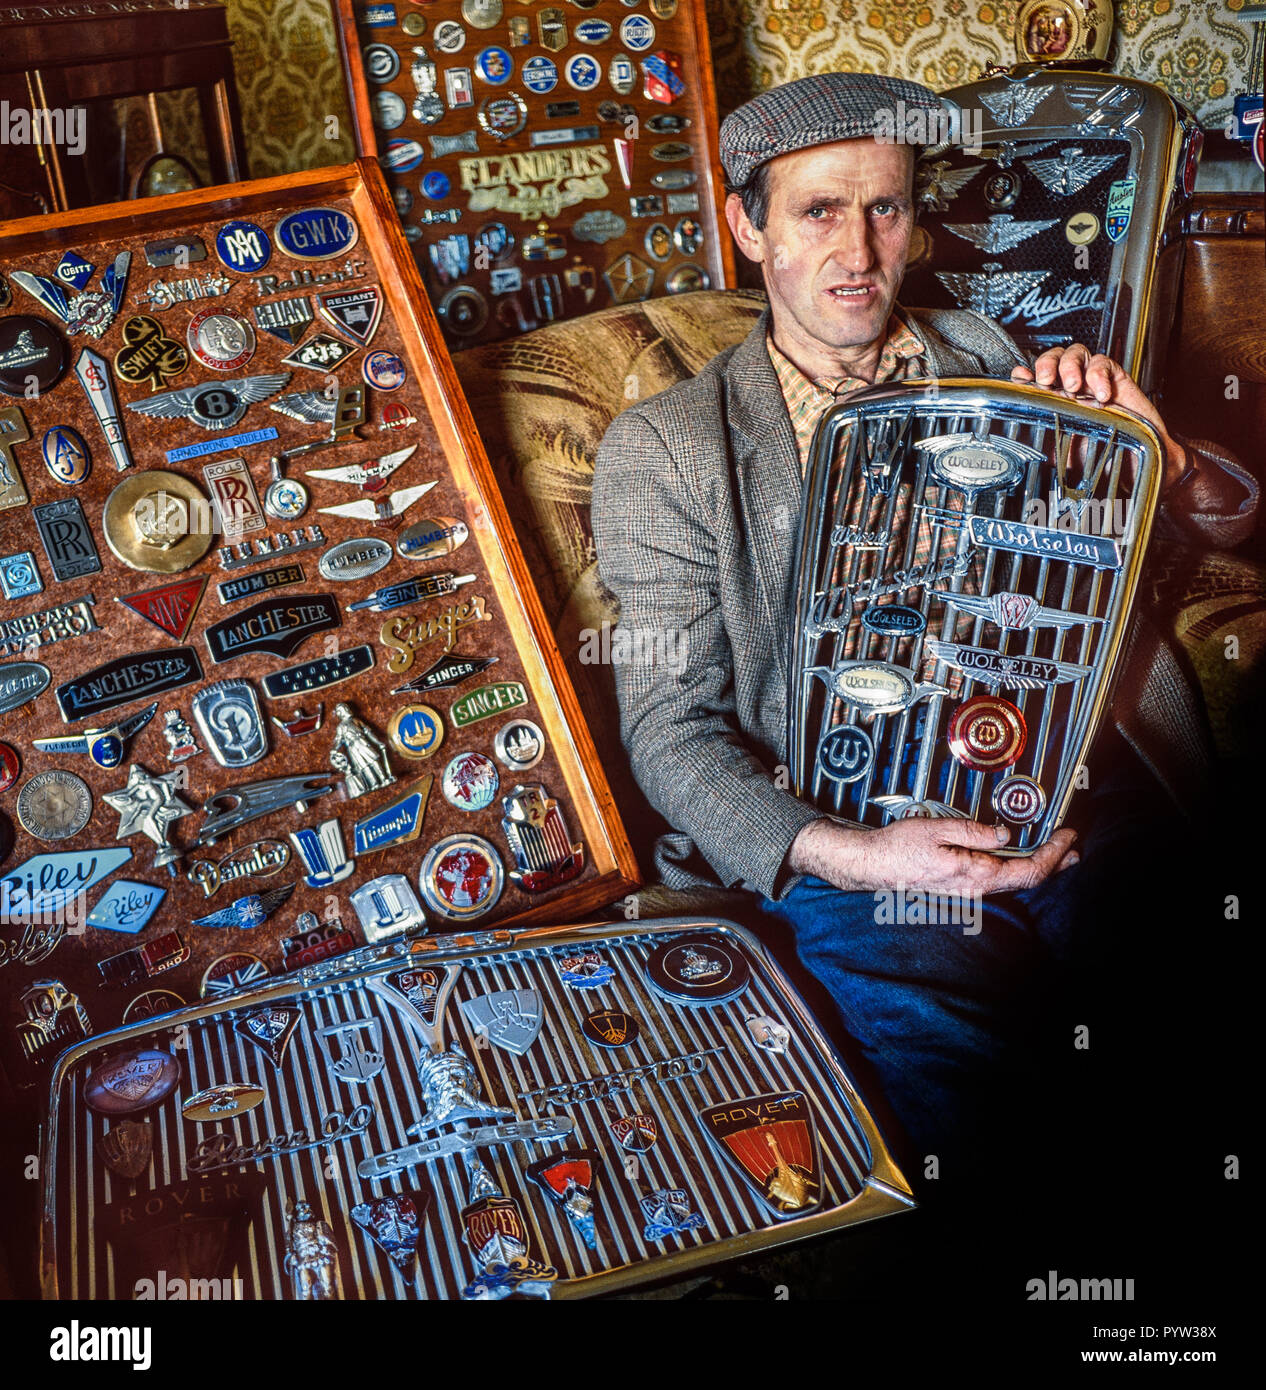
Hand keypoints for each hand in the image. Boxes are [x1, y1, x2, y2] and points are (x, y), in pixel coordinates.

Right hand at [788, 815, 1078, 896]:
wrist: (872, 865)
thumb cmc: (898, 847)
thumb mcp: (937, 830)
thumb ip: (974, 833)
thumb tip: (1006, 834)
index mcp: (975, 874)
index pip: (1029, 870)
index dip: (1054, 855)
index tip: (1069, 836)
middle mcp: (976, 887)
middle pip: (1027, 880)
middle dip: (1054, 863)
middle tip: (1074, 848)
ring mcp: (969, 888)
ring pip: (1014, 881)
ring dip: (1038, 866)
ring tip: (1056, 853)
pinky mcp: (961, 884)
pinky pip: (998, 878)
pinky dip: (1017, 867)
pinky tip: (1018, 856)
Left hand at [1011, 343, 1187, 489]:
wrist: (1132, 464)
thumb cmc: (1098, 456)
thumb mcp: (1060, 452)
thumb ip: (1041, 440)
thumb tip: (1019, 440)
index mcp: (1053, 400)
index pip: (1034, 376)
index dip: (1026, 373)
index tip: (1020, 378)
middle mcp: (1071, 387)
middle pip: (1054, 357)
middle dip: (1047, 364)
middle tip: (1046, 381)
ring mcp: (1092, 380)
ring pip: (1076, 353)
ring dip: (1070, 365)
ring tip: (1073, 386)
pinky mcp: (1115, 378)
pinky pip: (1104, 363)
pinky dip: (1099, 374)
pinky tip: (1100, 393)